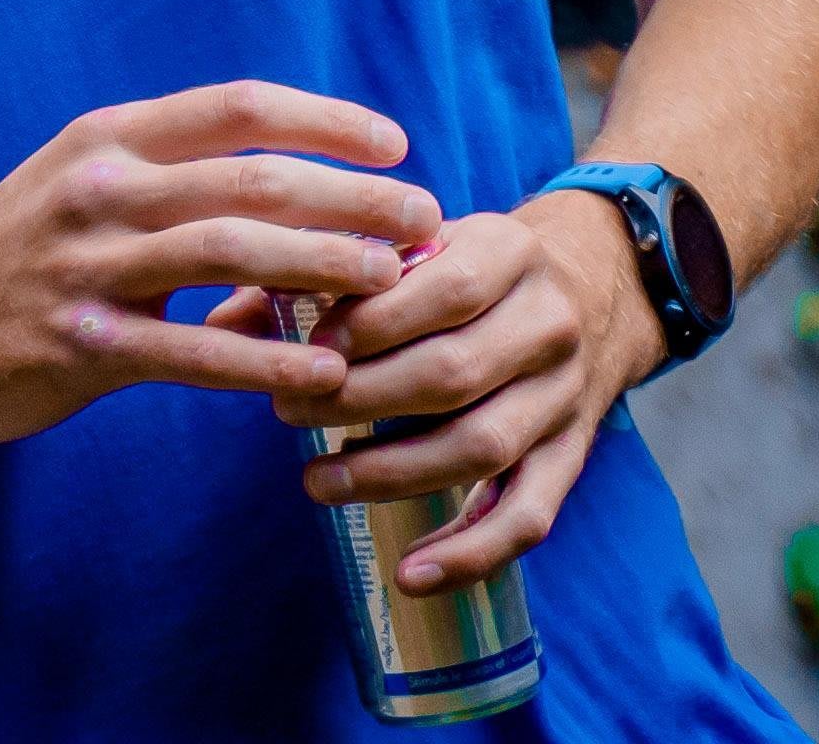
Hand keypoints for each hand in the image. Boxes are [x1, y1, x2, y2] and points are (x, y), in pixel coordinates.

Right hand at [0, 84, 439, 450]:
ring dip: (325, 266)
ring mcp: (89, 267)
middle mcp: (102, 190)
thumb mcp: (76, 184)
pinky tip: (325, 377)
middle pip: (251, 177)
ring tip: (394, 283)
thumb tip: (282, 178)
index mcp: (108, 140)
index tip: (394, 141)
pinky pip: (194, 353)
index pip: (235, 106)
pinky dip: (267, 362)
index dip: (323, 119)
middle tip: (425, 217)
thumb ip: (165, 176)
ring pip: (232, 254)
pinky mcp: (82, 346)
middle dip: (350, 196)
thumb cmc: (8, 257)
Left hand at [279, 196, 668, 589]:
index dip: (370, 322)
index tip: (305, 344)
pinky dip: (470, 554)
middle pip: (453, 375)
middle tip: (286, 411)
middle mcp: (548, 326)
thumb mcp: (416, 244)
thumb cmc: (468, 265)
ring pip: (482, 448)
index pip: (443, 289)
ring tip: (318, 481)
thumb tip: (224, 318)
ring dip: (392, 474)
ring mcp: (566, 399)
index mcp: (509, 252)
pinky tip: (409, 576)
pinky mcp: (573, 458)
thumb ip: (323, 270)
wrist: (595, 284)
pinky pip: (528, 518)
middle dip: (360, 399)